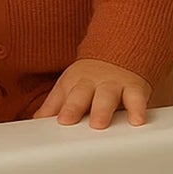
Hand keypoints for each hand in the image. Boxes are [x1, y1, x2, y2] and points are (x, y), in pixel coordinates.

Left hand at [33, 59, 151, 128]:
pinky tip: (136, 120)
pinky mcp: (133, 88)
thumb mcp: (70, 85)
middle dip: (72, 107)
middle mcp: (91, 82)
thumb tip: (35, 121)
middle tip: (66, 121)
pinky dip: (137, 109)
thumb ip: (54, 104)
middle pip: (80, 94)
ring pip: (106, 96)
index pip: (59, 95)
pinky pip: (136, 98)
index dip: (51, 107)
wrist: (120, 49)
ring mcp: (112, 84)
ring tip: (98, 124)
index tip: (43, 121)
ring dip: (101, 109)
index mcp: (73, 82)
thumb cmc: (91, 76)